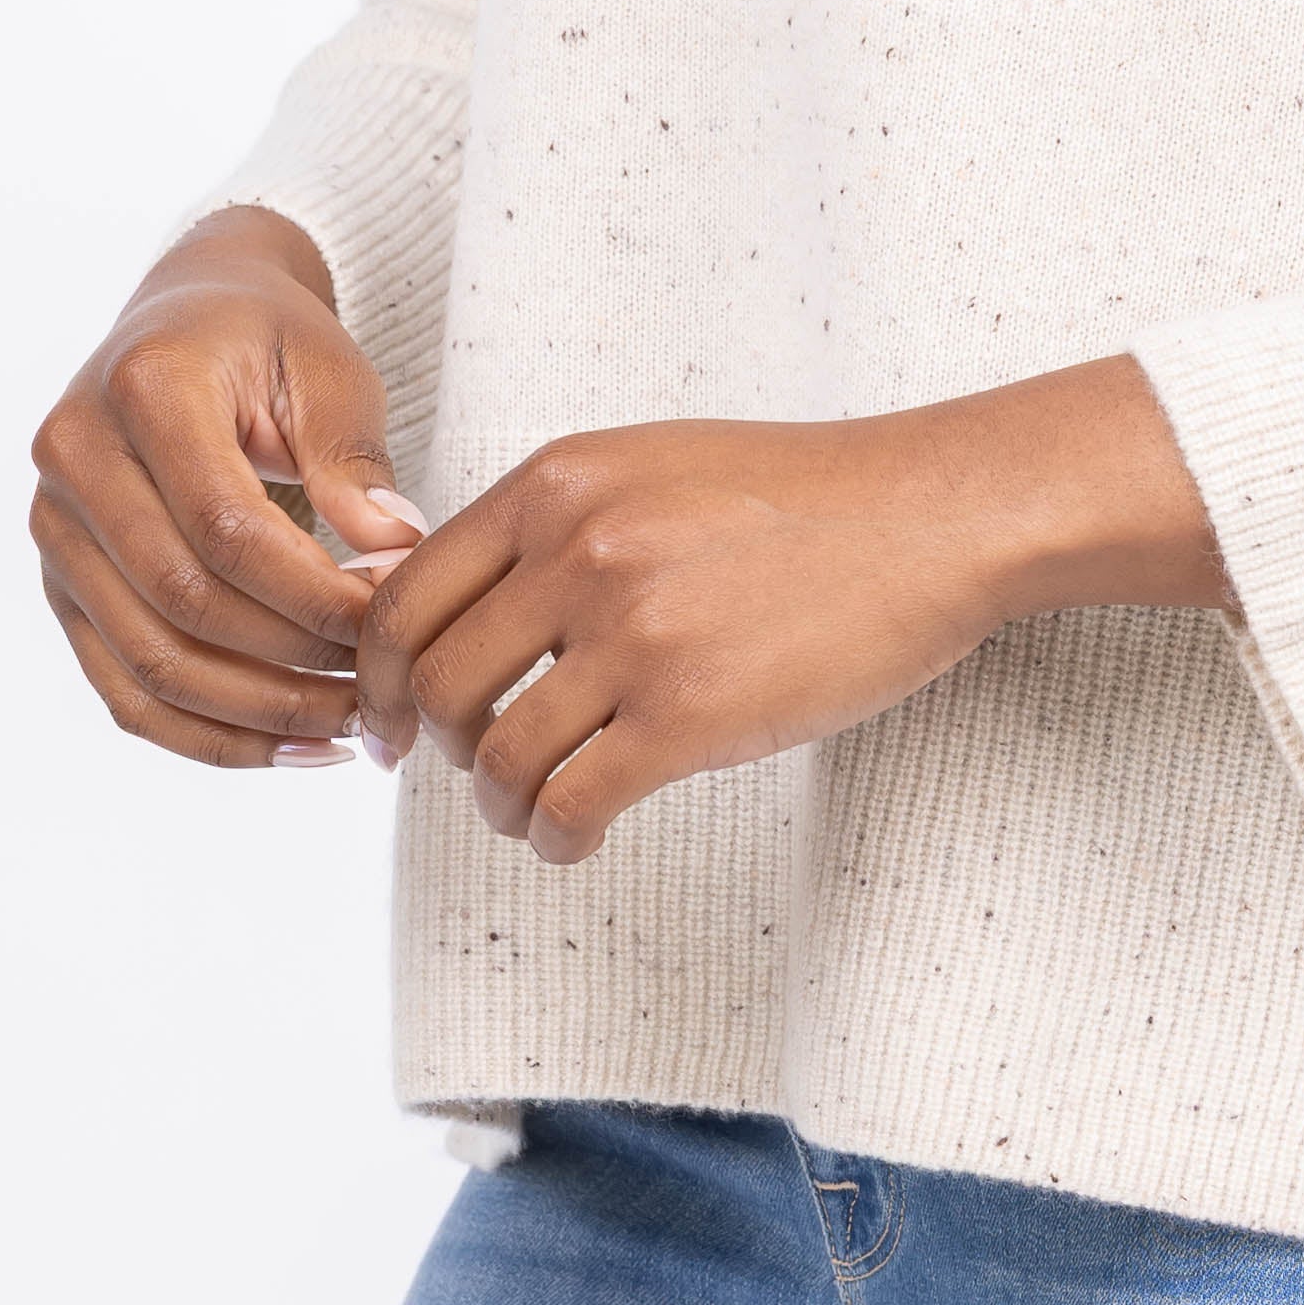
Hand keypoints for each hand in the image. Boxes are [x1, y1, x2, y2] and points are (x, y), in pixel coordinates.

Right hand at [32, 208, 429, 767]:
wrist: (189, 318)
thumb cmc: (269, 342)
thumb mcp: (329, 368)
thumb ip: (354, 458)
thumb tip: (395, 553)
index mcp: (143, 386)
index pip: (224, 526)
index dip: (314, 591)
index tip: (396, 617)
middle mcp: (74, 457)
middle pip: (184, 601)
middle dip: (296, 660)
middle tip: (388, 685)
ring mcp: (56, 529)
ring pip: (150, 665)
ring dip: (260, 714)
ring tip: (356, 725)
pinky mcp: (62, 584)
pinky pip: (125, 691)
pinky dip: (211, 736)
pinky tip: (298, 747)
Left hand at [357, 355, 1229, 864]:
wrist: (928, 517)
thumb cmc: (798, 496)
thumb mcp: (649, 464)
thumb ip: (551, 519)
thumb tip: (454, 602)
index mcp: (555, 483)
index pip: (402, 595)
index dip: (375, 675)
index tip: (389, 723)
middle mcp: (577, 550)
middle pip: (434, 683)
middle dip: (437, 747)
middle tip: (469, 774)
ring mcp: (633, 633)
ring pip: (498, 757)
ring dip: (500, 806)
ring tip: (533, 813)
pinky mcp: (689, 714)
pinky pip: (571, 805)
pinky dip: (556, 840)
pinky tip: (577, 841)